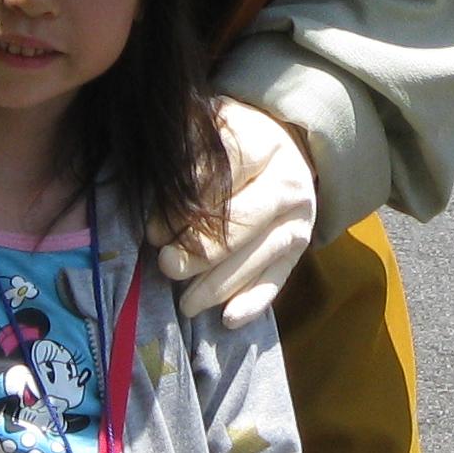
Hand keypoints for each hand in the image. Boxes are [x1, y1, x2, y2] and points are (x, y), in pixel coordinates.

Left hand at [159, 98, 314, 326]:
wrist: (286, 151)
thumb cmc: (231, 145)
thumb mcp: (207, 133)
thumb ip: (181, 159)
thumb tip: (157, 220)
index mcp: (263, 145)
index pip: (222, 179)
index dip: (185, 207)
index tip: (154, 231)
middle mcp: (288, 183)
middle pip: (242, 224)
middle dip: (200, 250)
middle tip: (166, 266)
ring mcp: (298, 220)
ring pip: (258, 257)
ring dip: (219, 284)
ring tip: (185, 304)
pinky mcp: (298, 249)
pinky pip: (277, 280)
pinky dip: (254, 301)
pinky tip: (229, 319)